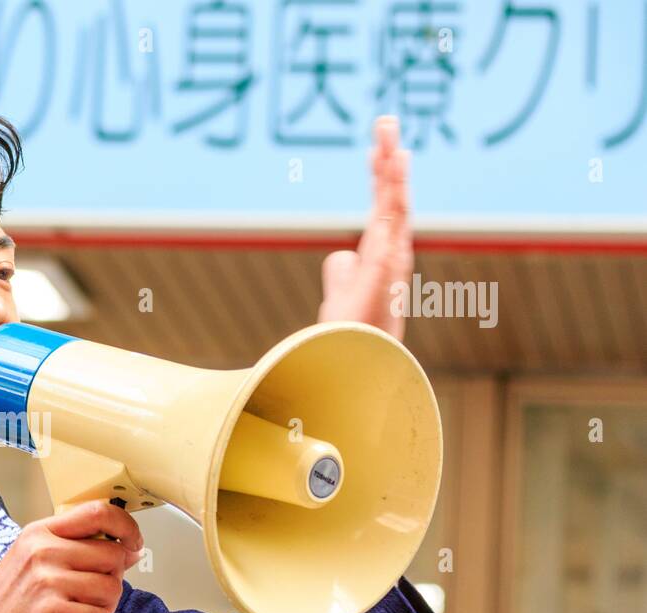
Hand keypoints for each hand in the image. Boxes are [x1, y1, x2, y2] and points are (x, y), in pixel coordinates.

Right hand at [0, 501, 144, 612]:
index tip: (134, 544)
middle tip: (95, 600)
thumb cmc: (6, 610)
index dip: (127, 528)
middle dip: (113, 581)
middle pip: (113, 556)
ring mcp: (48, 581)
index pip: (98, 512)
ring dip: (106, 610)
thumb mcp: (30, 564)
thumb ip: (72, 551)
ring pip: (112, 588)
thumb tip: (126, 549)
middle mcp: (43, 551)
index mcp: (39, 533)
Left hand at [316, 115, 412, 341]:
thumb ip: (342, 274)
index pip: (384, 210)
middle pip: (392, 199)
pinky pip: (393, 217)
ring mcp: (391, 259)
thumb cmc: (349, 337)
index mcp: (383, 259)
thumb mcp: (340, 297)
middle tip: (385, 123)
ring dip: (391, 163)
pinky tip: (394, 158)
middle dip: (388, 161)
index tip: (376, 151)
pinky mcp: (384, 264)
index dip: (382, 179)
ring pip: (395, 201)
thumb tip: (340, 255)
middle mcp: (393, 255)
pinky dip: (394, 186)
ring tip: (387, 129)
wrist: (354, 365)